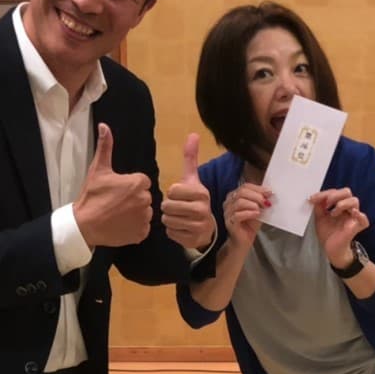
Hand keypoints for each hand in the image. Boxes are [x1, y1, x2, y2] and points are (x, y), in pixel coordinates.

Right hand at [74, 123, 152, 247]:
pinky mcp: (142, 234)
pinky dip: (135, 228)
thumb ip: (105, 147)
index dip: (130, 186)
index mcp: (138, 183)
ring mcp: (144, 218)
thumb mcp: (98, 169)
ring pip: (144, 212)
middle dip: (133, 199)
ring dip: (135, 213)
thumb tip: (104, 126)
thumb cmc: (92, 196)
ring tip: (118, 214)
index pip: (142, 182)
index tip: (117, 192)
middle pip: (144, 197)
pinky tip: (121, 225)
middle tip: (116, 203)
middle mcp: (145, 200)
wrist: (84, 224)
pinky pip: (143, 228)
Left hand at [161, 133, 217, 250]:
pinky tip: (181, 228)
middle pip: (167, 206)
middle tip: (177, 208)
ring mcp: (198, 226)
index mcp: (201, 192)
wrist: (206, 227)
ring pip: (167, 220)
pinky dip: (172, 231)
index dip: (172, 193)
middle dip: (168, 207)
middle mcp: (202, 209)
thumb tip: (193, 134)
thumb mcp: (192, 179)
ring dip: (169, 219)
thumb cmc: (194, 200)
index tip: (180, 195)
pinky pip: (170, 233)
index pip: (172, 190)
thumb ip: (191, 158)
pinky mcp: (192, 239)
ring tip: (179, 217)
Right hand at [223, 182, 270, 250]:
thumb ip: (261, 201)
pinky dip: (249, 213)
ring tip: (261, 209)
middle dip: (257, 196)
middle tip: (266, 202)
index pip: (245, 186)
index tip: (269, 192)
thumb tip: (269, 193)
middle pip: (242, 192)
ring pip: (239, 202)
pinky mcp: (229, 222)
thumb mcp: (258, 209)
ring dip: (253, 204)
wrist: (243, 241)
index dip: (258, 188)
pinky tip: (256, 214)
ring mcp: (227, 212)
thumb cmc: (249, 225)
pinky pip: (237, 215)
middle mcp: (228, 202)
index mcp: (234, 196)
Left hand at [310, 188, 369, 266]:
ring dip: (342, 203)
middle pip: (347, 192)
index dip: (325, 193)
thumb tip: (315, 197)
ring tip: (333, 212)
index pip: (335, 192)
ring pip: (354, 201)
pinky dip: (360, 215)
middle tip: (326, 202)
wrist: (331, 249)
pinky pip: (364, 219)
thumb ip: (318, 207)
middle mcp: (347, 208)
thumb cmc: (328, 233)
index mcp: (339, 204)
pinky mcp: (357, 226)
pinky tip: (353, 213)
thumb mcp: (319, 217)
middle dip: (335, 194)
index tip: (313, 198)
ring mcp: (353, 216)